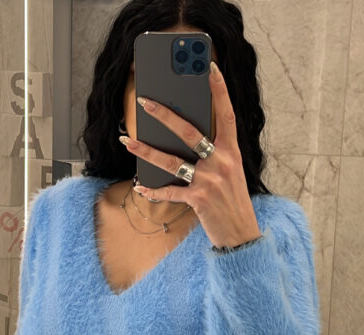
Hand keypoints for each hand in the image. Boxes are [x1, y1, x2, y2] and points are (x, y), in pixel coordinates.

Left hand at [119, 60, 260, 248]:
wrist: (241, 235)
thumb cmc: (232, 202)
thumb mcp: (230, 173)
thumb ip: (213, 155)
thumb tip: (183, 141)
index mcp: (232, 152)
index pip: (226, 114)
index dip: (219, 89)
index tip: (208, 66)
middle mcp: (222, 162)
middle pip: (189, 132)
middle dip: (164, 115)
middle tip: (145, 101)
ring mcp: (210, 180)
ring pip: (171, 161)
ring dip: (145, 150)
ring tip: (127, 140)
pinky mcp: (198, 199)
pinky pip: (169, 192)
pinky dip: (152, 191)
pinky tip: (139, 187)